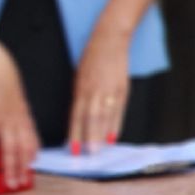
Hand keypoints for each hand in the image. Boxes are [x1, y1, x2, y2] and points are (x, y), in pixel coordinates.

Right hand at [0, 29, 38, 188]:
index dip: (31, 151)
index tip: (30, 163)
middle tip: (19, 184)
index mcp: (20, 112)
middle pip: (23, 149)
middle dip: (22, 167)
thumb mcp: (3, 86)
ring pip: (11, 150)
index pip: (30, 137)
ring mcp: (7, 121)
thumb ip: (0, 96)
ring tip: (9, 185)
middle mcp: (18, 119)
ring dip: (11, 169)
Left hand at [69, 27, 130, 153]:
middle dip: (87, 137)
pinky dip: (116, 125)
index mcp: (80, 88)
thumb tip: (79, 117)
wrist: (110, 40)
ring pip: (103, 116)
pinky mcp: (122, 89)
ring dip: (100, 135)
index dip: (74, 131)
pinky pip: (118, 110)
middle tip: (85, 154)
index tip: (71, 147)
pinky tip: (114, 138)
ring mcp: (109, 90)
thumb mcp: (80, 76)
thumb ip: (81, 96)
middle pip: (89, 118)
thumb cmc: (92, 58)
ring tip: (98, 151)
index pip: (75, 114)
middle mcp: (93, 91)